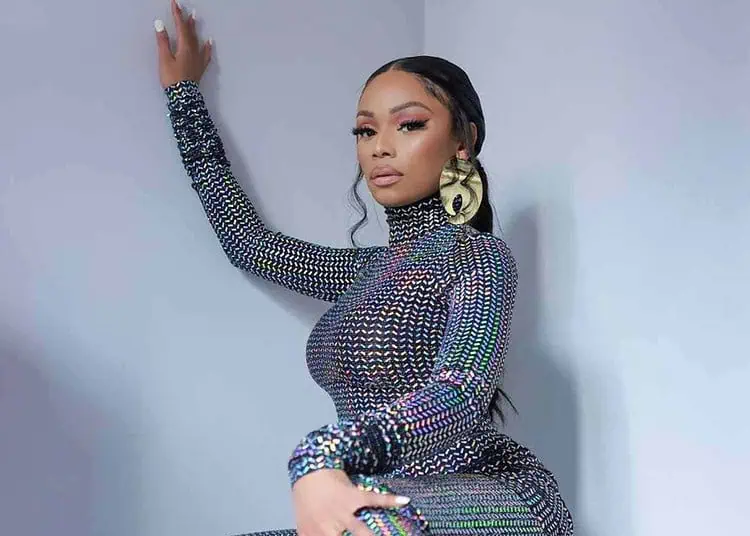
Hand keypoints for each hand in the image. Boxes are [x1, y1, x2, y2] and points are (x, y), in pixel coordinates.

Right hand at [154, 0, 211, 88]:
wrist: (183, 96)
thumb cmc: (172, 78)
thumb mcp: (164, 59)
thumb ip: (163, 41)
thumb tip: (160, 24)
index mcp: (184, 47)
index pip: (180, 26)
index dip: (177, 14)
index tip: (175, 3)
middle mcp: (193, 51)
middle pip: (190, 31)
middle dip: (187, 19)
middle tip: (188, 8)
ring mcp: (198, 59)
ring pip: (197, 40)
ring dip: (195, 29)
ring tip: (195, 18)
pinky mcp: (199, 67)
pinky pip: (205, 53)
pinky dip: (207, 46)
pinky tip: (209, 41)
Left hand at [292, 468, 410, 535]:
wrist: (308, 470)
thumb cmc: (306, 498)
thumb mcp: (303, 524)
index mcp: (315, 535)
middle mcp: (328, 527)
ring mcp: (342, 511)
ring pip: (362, 532)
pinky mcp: (353, 496)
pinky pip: (373, 499)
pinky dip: (389, 500)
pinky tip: (403, 501)